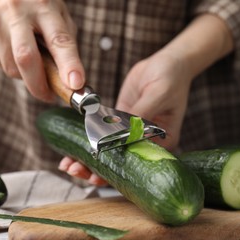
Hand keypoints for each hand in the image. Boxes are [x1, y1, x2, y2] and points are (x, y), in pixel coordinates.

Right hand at [0, 0, 84, 101]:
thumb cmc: (38, 6)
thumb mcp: (59, 16)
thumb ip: (65, 44)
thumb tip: (70, 81)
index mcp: (44, 7)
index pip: (59, 40)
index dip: (68, 65)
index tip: (76, 84)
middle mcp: (17, 13)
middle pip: (26, 58)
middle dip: (39, 85)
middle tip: (50, 96)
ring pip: (12, 68)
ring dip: (27, 77)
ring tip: (36, 67)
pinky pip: (2, 65)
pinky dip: (15, 69)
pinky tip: (18, 55)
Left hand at [59, 14, 233, 185]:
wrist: (166, 63)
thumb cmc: (171, 79)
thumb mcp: (158, 95)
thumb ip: (140, 114)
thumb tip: (121, 133)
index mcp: (161, 144)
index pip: (136, 166)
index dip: (116, 173)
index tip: (96, 176)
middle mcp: (144, 143)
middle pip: (120, 165)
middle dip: (95, 171)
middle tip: (75, 171)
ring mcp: (130, 132)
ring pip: (108, 152)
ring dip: (87, 159)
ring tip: (68, 165)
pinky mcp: (119, 120)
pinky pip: (102, 133)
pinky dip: (87, 140)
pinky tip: (72, 146)